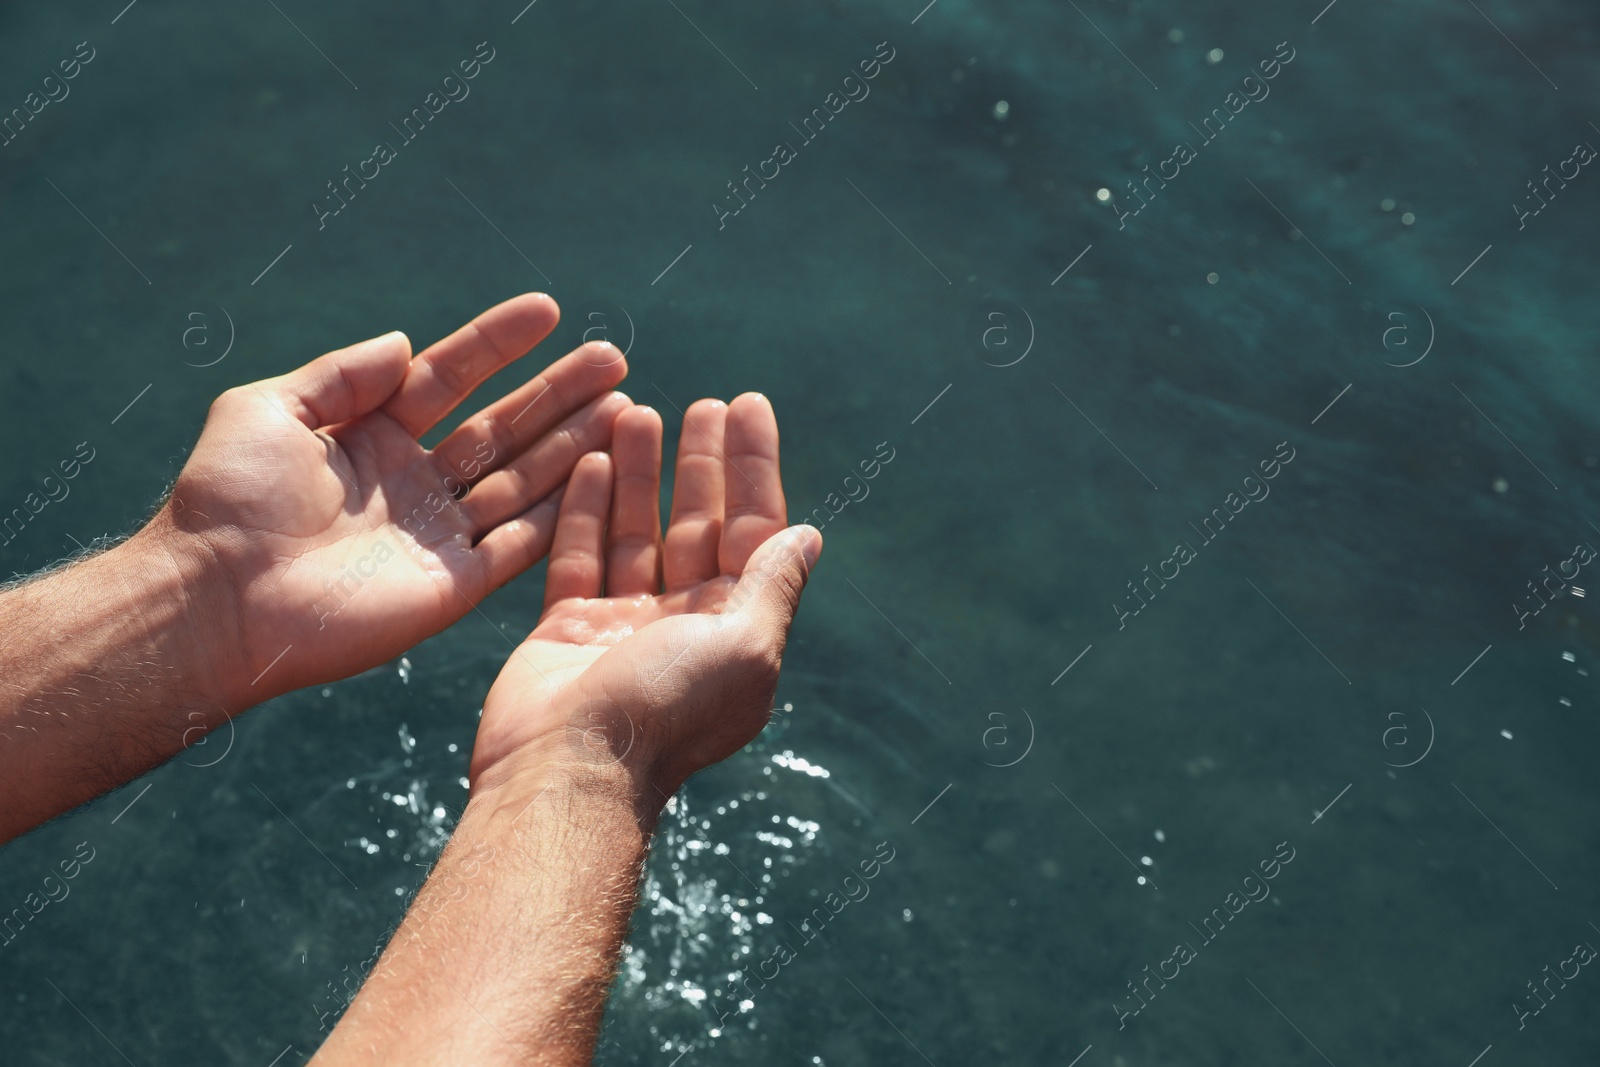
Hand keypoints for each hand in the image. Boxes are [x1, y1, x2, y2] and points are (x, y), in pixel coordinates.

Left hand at [159, 293, 629, 706]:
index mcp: (371, 436)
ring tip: (625, 406)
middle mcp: (413, 482)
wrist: (217, 599)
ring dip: (574, 443)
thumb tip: (405, 344)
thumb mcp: (268, 409)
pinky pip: (521, 543)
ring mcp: (438, 534)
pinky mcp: (454, 585)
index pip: (450, 376)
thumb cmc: (228, 500)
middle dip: (558, 392)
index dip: (498, 342)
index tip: (547, 310)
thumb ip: (341, 375)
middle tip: (613, 359)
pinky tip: (604, 473)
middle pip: (502, 426)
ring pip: (524, 478)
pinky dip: (564, 510)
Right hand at [469, 394, 821, 809]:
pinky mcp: (568, 627)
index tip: (748, 408)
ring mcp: (625, 625)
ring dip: (641, 473)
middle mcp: (685, 624)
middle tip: (701, 405)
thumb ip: (773, 584)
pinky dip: (587, 508)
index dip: (754, 468)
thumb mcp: (743, 644)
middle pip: (699, 526)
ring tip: (638, 411)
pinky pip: (581, 555)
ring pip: (638, 533)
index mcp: (736, 630)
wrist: (568, 769)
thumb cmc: (665, 709)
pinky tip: (593, 459)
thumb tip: (810, 535)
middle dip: (702, 464)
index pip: (754, 531)